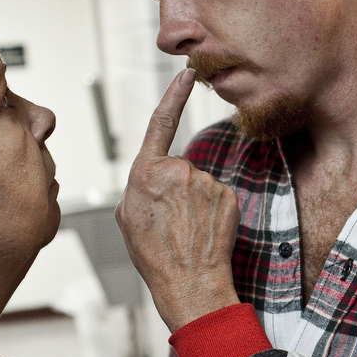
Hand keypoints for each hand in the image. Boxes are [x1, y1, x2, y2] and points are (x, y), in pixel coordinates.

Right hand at [116, 68, 241, 331]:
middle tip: (170, 223)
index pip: (161, 122)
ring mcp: (206, 182)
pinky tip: (205, 232)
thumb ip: (138, 187)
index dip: (174, 95)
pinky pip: (218, 197)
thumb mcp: (127, 218)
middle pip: (180, 169)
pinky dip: (213, 212)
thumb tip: (150, 179)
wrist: (189, 283)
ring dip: (195, 204)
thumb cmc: (155, 256)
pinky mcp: (228, 195)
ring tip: (186, 232)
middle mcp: (178, 170)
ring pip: (200, 185)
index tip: (187, 74)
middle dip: (176, 191)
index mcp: (146, 172)